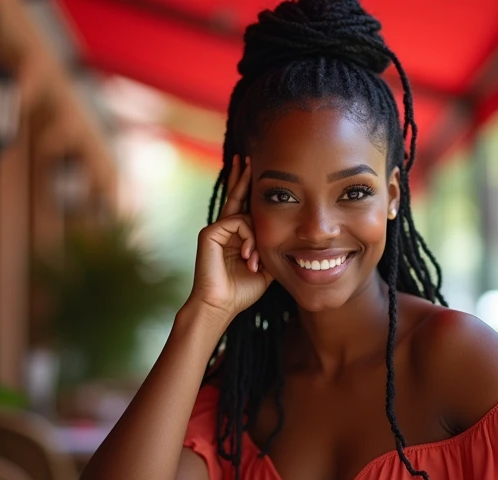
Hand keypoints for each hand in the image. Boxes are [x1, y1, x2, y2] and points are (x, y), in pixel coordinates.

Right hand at [189, 155, 272, 319]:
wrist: (222, 305)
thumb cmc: (242, 291)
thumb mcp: (266, 266)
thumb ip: (272, 247)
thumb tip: (288, 237)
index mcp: (235, 235)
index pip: (243, 206)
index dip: (247, 187)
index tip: (252, 168)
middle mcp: (223, 228)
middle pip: (235, 196)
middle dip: (242, 176)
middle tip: (248, 156)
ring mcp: (215, 229)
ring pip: (244, 214)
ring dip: (255, 238)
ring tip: (251, 262)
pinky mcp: (209, 232)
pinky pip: (237, 222)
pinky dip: (248, 239)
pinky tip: (247, 257)